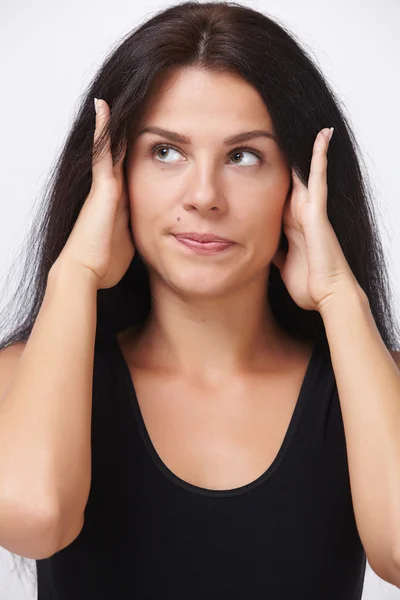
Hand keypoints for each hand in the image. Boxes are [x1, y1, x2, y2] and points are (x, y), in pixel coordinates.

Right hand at [51, 98, 134, 289]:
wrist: (86, 271)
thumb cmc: (105, 263)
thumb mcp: (128, 243)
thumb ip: (137, 231)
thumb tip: (155, 234)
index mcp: (120, 202)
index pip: (130, 170)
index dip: (138, 152)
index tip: (148, 136)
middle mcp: (110, 189)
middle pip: (120, 153)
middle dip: (127, 132)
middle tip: (136, 103)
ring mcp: (105, 185)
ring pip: (112, 147)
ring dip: (114, 124)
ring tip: (115, 96)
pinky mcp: (102, 186)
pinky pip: (104, 151)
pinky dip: (104, 129)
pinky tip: (103, 106)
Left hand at [271, 128, 361, 311]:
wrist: (327, 295)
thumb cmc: (308, 283)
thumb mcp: (280, 262)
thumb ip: (272, 248)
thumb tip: (257, 243)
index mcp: (290, 224)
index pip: (277, 191)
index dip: (269, 174)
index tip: (259, 156)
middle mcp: (301, 213)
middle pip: (290, 176)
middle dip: (283, 155)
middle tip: (274, 129)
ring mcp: (311, 210)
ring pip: (305, 172)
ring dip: (303, 149)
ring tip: (304, 121)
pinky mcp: (318, 212)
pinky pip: (319, 178)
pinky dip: (320, 157)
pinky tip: (322, 135)